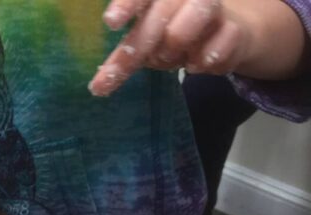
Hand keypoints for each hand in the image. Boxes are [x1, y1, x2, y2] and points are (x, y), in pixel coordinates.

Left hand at [89, 0, 251, 95]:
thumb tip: (100, 85)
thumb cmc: (176, 32)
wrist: (230, 34)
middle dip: (139, 46)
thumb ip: (127, 55)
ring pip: (192, 20)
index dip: (127, 4)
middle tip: (120, 73)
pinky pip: (215, 49)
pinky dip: (202, 62)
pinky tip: (195, 64)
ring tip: (170, 59)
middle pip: (159, 14)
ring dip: (175, 46)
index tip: (111, 22)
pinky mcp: (235, 30)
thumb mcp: (147, 42)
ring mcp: (213, 7)